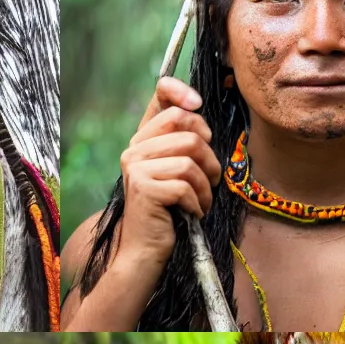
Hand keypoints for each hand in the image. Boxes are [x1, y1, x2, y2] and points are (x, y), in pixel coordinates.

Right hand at [115, 77, 222, 274]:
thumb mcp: (176, 170)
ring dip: (206, 186)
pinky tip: (192, 213)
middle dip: (210, 157)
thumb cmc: (168, 211)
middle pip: (189, 131)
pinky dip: (197, 203)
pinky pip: (186, 186)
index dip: (182, 92)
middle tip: (210, 179)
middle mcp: (134, 150)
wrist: (145, 251)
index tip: (198, 104)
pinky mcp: (144, 190)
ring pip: (191, 161)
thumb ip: (184, 140)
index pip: (161, 96)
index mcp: (142, 140)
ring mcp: (136, 169)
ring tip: (202, 200)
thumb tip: (200, 108)